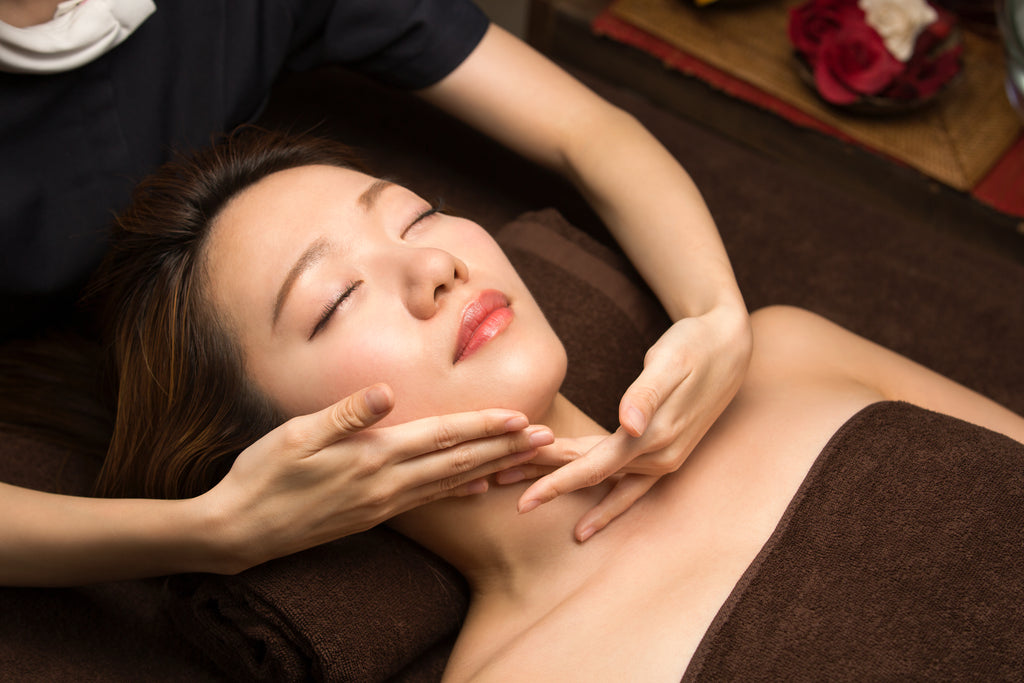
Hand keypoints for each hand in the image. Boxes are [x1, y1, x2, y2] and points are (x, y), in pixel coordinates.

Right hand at [202, 383, 552, 571]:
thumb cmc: (263, 476)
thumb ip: (345, 414)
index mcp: (372, 459)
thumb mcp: (296, 436)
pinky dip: (459, 493)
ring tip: (525, 460)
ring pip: (450, 485)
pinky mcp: (374, 517)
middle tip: (546, 441)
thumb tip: (386, 392)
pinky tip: (478, 489)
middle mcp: (387, 486)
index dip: (483, 426)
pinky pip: (429, 502)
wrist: (239, 533)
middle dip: (504, 449)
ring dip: (491, 469)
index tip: (521, 417)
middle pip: (458, 463)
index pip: (441, 438)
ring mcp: (383, 505)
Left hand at [516, 305, 751, 540]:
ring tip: (520, 493)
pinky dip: (605, 505)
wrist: (730, 346)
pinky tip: (584, 524)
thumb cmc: (695, 346)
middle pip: (590, 476)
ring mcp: (663, 460)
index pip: (594, 467)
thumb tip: (628, 426)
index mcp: (653, 437)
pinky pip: (628, 489)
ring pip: (602, 481)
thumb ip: (647, 395)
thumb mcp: (671, 362)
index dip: (556, 483)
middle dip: (544, 482)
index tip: (523, 501)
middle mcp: (658, 457)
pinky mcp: (663, 455)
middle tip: (497, 486)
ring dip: (562, 486)